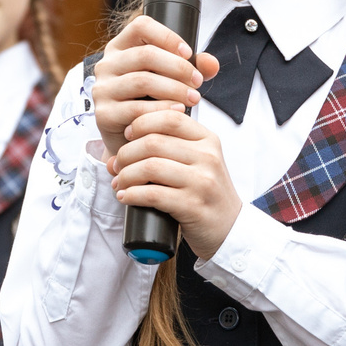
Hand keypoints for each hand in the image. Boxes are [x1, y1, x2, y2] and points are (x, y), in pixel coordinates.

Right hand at [90, 15, 216, 156]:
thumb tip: (211, 64)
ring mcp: (102, 89)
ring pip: (142, 80)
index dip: (168, 36)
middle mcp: (107, 65)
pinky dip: (161, 109)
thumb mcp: (171, 80)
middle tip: (198, 82)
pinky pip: (135, 108)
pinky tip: (177, 111)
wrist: (132, 140)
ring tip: (193, 98)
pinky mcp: (103, 114)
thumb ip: (193, 68)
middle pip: (145, 54)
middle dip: (178, 68)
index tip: (188, 53)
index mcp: (121, 48)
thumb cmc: (150, 103)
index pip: (141, 26)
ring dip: (174, 89)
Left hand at [109, 104, 242, 258]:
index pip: (170, 118)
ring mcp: (202, 182)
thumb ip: (172, 146)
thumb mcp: (199, 161)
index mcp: (208, 140)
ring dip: (126, 175)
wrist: (229, 228)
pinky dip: (132, 195)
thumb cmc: (206, 193)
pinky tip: (125, 197)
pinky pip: (153, 194)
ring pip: (150, 167)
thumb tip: (121, 147)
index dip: (141, 123)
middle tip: (117, 166)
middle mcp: (207, 157)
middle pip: (153, 142)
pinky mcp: (192, 206)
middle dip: (126, 153)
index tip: (127, 135)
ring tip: (119, 183)